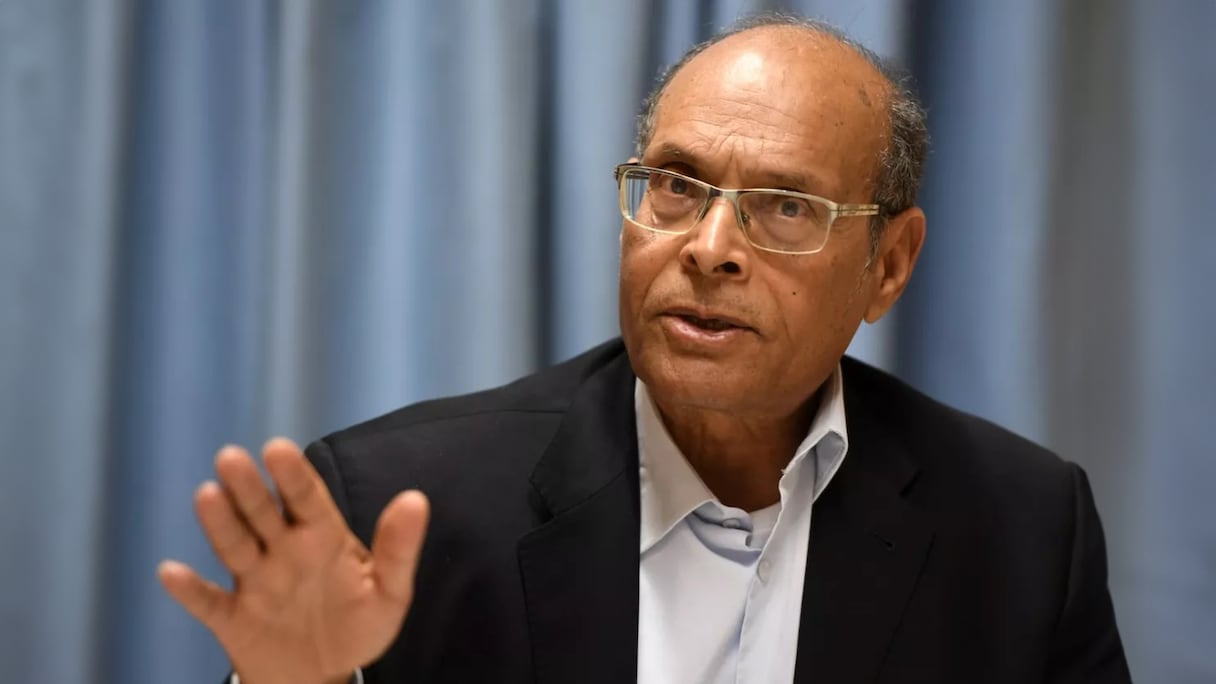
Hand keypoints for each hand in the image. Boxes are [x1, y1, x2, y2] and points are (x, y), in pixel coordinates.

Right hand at [158, 438, 428, 683]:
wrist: (323, 675)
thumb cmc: (358, 625)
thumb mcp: (389, 591)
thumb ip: (399, 548)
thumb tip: (417, 498)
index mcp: (321, 537)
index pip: (306, 499)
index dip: (293, 475)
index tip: (278, 448)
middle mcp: (282, 551)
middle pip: (263, 513)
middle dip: (248, 488)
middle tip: (231, 457)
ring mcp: (254, 583)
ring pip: (234, 547)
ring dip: (219, 523)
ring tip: (207, 495)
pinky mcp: (232, 618)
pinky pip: (209, 603)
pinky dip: (190, 590)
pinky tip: (171, 571)